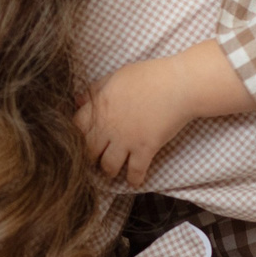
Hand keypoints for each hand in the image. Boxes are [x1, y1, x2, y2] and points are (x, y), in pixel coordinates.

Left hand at [74, 56, 194, 189]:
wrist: (179, 85)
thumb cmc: (150, 75)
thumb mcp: (118, 76)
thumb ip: (96, 89)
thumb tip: (78, 100)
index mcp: (100, 107)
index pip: (76, 127)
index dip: (77, 134)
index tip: (83, 138)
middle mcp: (109, 126)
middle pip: (88, 151)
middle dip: (90, 157)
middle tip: (95, 160)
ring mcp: (127, 140)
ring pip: (108, 166)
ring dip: (109, 170)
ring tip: (113, 171)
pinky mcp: (145, 149)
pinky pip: (135, 172)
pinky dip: (134, 179)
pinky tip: (134, 181)